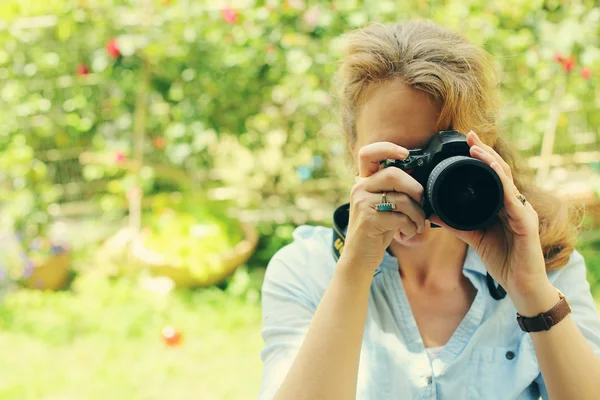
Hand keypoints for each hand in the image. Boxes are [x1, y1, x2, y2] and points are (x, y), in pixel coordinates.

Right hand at [342, 142, 425, 271]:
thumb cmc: (376, 229)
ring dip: (417, 214)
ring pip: (401, 198)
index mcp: (363, 181)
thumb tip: (419, 176)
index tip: (405, 154)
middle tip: (420, 203)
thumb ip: (394, 189)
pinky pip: (400, 217)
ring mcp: (362, 203)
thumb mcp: (383, 205)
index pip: (368, 153)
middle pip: (394, 174)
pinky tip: (407, 233)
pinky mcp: (368, 219)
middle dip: (415, 189)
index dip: (388, 148)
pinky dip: (410, 227)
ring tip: (416, 224)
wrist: (359, 256)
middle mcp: (359, 188)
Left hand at [430, 131, 549, 298]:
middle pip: (500, 171)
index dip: (480, 157)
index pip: (492, 175)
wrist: (522, 287)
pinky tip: (493, 171)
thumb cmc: (503, 261)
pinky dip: (502, 183)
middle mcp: (515, 204)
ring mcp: (523, 211)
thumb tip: (431, 211)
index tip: (465, 142)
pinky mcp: (526, 223)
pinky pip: (512, 199)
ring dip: (491, 162)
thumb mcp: (473, 237)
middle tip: (469, 135)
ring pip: (507, 180)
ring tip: (477, 148)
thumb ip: (454, 223)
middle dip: (484, 151)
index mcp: (502, 205)